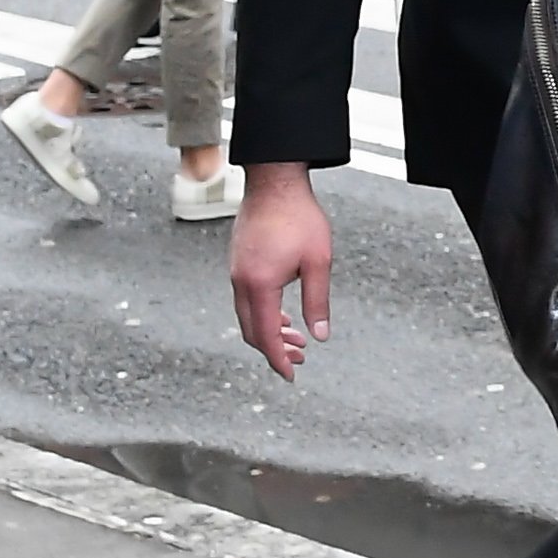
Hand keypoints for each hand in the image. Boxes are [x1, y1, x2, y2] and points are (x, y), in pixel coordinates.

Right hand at [231, 161, 332, 381]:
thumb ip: (317, 302)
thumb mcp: (319, 263)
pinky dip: (263, 314)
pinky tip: (284, 315)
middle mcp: (241, 281)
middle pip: (252, 330)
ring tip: (297, 340)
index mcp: (260, 284)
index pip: (265, 335)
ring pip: (247, 315)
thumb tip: (320, 336)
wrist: (275, 181)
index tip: (291, 376)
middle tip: (300, 359)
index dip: (278, 359)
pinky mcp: (238, 262)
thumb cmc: (299, 217)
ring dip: (270, 331)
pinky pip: (246, 299)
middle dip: (274, 350)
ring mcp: (236, 271)